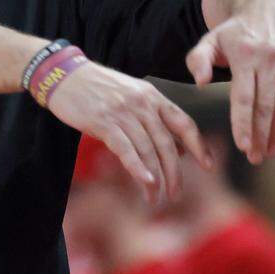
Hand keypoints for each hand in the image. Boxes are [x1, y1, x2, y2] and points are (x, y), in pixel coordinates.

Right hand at [46, 61, 212, 205]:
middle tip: (175, 194)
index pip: (184, 122)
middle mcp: (142, 103)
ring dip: (154, 178)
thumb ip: (153, 118)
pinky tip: (145, 182)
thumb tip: (178, 148)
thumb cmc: (98, 89)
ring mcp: (123, 112)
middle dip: (174, 172)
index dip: (199, 146)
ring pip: (147, 150)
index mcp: (152, 96)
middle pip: (167, 143)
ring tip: (155, 198)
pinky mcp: (104, 122)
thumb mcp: (131, 96)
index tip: (209, 166)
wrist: (65, 75)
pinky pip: (126, 149)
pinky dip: (137, 167)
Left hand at [186, 0, 274, 163]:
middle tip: (257, 157)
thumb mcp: (211, 40)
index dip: (244, 125)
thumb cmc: (235, 31)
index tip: (243, 147)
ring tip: (273, 150)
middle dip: (262, 135)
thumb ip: (198, 60)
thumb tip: (201, 83)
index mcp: (245, 54)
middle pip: (266, 105)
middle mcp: (271, 55)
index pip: (244, 98)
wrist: (267, 1)